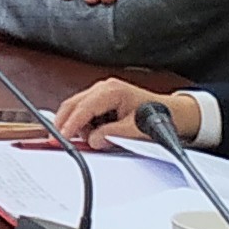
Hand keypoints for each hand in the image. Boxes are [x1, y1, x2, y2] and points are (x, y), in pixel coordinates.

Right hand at [49, 78, 190, 146]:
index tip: (61, 137)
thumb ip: (112, 134)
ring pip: (76, 109)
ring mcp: (100, 93)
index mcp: (111, 91)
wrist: (171, 113)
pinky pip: (84, 112)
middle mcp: (103, 88)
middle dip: (64, 123)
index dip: (70, 124)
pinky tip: (94, 133)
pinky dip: (84, 124)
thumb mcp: (135, 129)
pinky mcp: (100, 100)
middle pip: (72, 104)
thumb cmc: (156, 116)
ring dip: (78, 126)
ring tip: (94, 139)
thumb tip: (93, 140)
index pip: (83, 107)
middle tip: (57, 140)